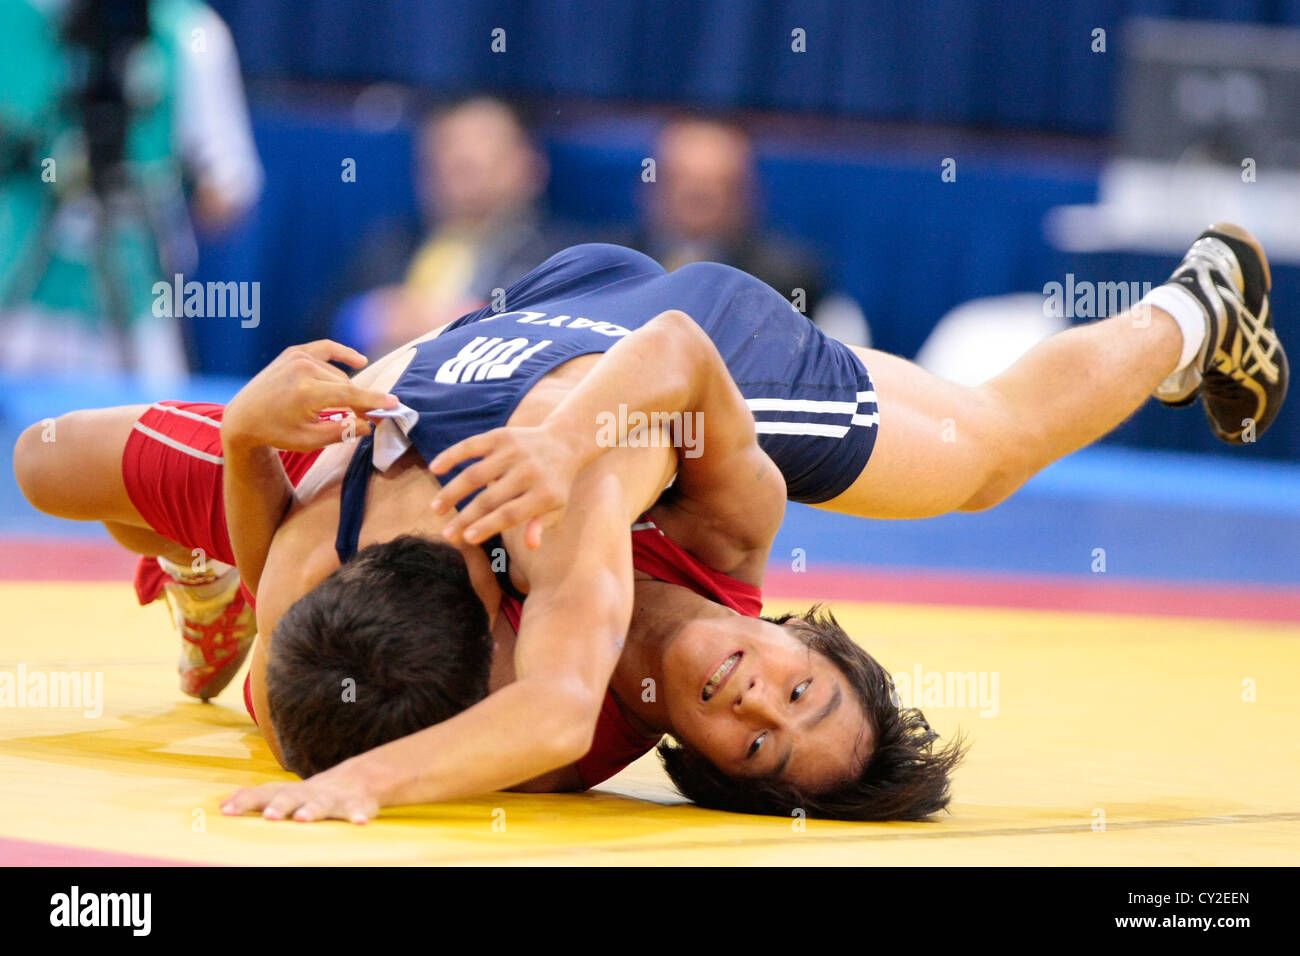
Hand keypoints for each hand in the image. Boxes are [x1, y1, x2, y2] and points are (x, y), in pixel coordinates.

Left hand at [221, 764, 379, 823]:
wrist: (357, 779)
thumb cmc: (311, 793)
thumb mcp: (283, 793)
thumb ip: (255, 797)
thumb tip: (223, 803)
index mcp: (289, 793)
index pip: (263, 794)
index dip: (245, 801)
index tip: (227, 811)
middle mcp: (308, 794)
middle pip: (291, 797)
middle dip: (280, 806)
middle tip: (269, 816)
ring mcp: (332, 799)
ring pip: (322, 804)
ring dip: (312, 810)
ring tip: (303, 818)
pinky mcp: (355, 805)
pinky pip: (357, 810)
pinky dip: (358, 815)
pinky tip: (360, 822)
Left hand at [222, 340, 396, 453]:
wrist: (243, 416)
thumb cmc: (276, 432)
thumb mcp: (310, 441)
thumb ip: (343, 432)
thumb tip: (369, 424)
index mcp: (306, 392)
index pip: (350, 395)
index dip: (374, 401)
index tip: (394, 405)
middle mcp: (303, 369)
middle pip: (346, 386)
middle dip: (357, 402)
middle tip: (363, 420)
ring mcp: (298, 357)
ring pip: (338, 374)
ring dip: (343, 390)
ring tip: (340, 408)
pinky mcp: (295, 352)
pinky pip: (327, 349)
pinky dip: (343, 354)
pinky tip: (359, 361)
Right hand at [428, 423, 584, 548]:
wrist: (564, 444)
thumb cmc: (554, 486)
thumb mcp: (556, 508)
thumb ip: (541, 524)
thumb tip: (531, 544)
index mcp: (544, 493)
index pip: (511, 513)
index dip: (487, 526)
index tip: (467, 539)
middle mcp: (529, 471)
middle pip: (490, 498)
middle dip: (465, 518)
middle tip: (447, 535)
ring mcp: (513, 452)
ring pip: (475, 474)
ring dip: (452, 492)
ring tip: (436, 509)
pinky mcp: (501, 436)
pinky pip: (470, 446)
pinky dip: (451, 455)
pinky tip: (435, 469)